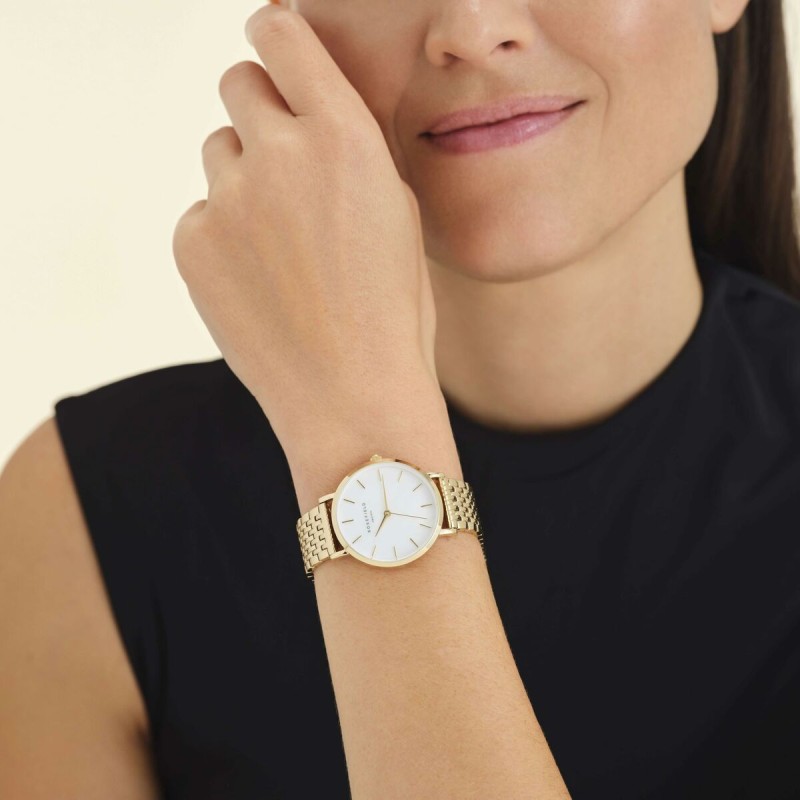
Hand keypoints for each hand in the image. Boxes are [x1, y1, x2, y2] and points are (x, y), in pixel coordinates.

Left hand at [171, 3, 439, 451]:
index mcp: (344, 137)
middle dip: (261, 112)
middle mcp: (279, 153)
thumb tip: (311, 117)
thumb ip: (349, 151)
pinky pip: (202, 211)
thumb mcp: (398, 215)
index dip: (276, 36)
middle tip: (284, 164)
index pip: (281, 34)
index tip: (275, 48)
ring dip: (244, 177)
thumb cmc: (393, 313)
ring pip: (219, 151)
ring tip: (280, 242)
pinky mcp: (192, 242)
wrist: (353, 396)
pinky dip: (224, 233)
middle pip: (238, 83)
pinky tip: (260, 279)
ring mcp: (227, 198)